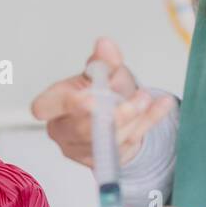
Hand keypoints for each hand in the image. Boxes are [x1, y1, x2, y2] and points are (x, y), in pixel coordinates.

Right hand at [31, 36, 174, 166]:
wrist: (116, 117)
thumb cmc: (101, 93)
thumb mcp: (101, 73)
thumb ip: (104, 61)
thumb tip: (105, 45)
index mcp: (55, 106)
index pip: (43, 108)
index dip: (61, 105)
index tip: (89, 98)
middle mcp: (64, 131)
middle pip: (81, 129)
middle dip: (112, 115)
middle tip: (134, 99)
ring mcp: (82, 150)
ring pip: (108, 140)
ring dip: (133, 118)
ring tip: (145, 98)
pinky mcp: (104, 161)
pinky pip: (129, 143)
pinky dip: (149, 122)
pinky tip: (162, 106)